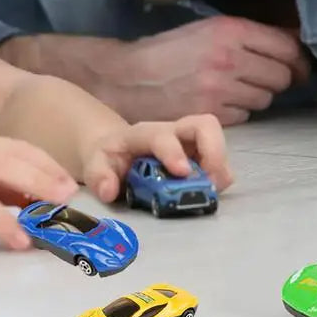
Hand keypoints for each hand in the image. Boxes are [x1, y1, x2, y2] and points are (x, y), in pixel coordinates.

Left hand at [80, 113, 232, 203]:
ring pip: (218, 142)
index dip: (174, 152)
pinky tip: (208, 192)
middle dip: (214, 150)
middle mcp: (173, 133)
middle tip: (211, 180)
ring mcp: (190, 144)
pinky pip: (220, 162)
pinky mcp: (201, 157)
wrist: (118, 153)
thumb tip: (109, 191)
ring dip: (220, 167)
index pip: (162, 136)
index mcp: (144, 134)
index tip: (182, 172)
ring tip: (212, 190)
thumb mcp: (96, 165)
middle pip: (205, 125)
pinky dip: (220, 177)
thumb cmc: (109, 158)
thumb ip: (98, 177)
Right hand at [114, 17, 309, 125]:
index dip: (298, 60)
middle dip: (276, 80)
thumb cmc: (167, 50)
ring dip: (256, 97)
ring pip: (265, 99)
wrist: (126, 77)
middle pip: (281, 76)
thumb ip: (248, 36)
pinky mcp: (210, 114)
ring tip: (233, 90)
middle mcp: (229, 58)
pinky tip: (218, 104)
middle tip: (260, 79)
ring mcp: (220, 89)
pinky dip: (236, 113)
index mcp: (230, 30)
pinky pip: (244, 117)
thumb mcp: (206, 30)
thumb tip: (294, 42)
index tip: (298, 68)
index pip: (287, 48)